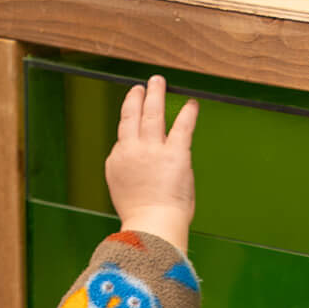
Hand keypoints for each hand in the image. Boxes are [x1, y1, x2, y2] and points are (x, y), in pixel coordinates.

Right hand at [105, 75, 198, 253]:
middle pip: (131, 117)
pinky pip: (182, 126)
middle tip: (140, 87)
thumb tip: (137, 167)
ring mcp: (153, 150)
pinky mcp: (175, 152)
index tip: (132, 115)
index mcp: (117, 163)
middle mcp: (131, 152)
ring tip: (158, 82)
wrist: (152, 225)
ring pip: (152, 115)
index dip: (129, 126)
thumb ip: (128, 174)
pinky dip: (188, 113)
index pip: (122, 138)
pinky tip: (191, 104)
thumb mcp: (123, 192)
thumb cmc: (141, 217)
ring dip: (155, 96)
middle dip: (136, 99)